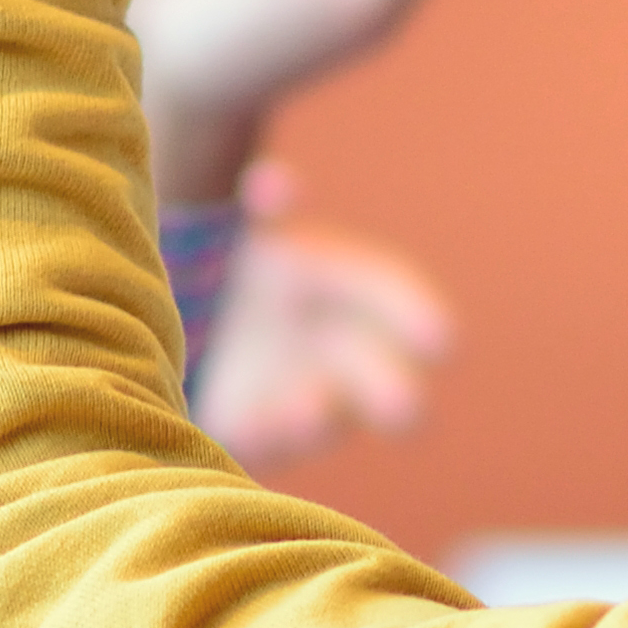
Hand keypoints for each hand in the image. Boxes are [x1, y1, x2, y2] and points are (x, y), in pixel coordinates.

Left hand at [195, 173, 456, 465]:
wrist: (185, 325)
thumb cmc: (231, 266)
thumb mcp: (243, 231)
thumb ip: (261, 210)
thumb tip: (274, 185)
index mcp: (342, 289)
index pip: (392, 300)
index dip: (414, 315)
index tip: (442, 341)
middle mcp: (336, 352)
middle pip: (385, 382)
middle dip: (394, 394)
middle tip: (404, 407)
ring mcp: (300, 398)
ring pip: (325, 416)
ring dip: (319, 417)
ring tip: (308, 409)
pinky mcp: (253, 433)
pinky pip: (266, 442)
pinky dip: (265, 432)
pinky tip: (254, 421)